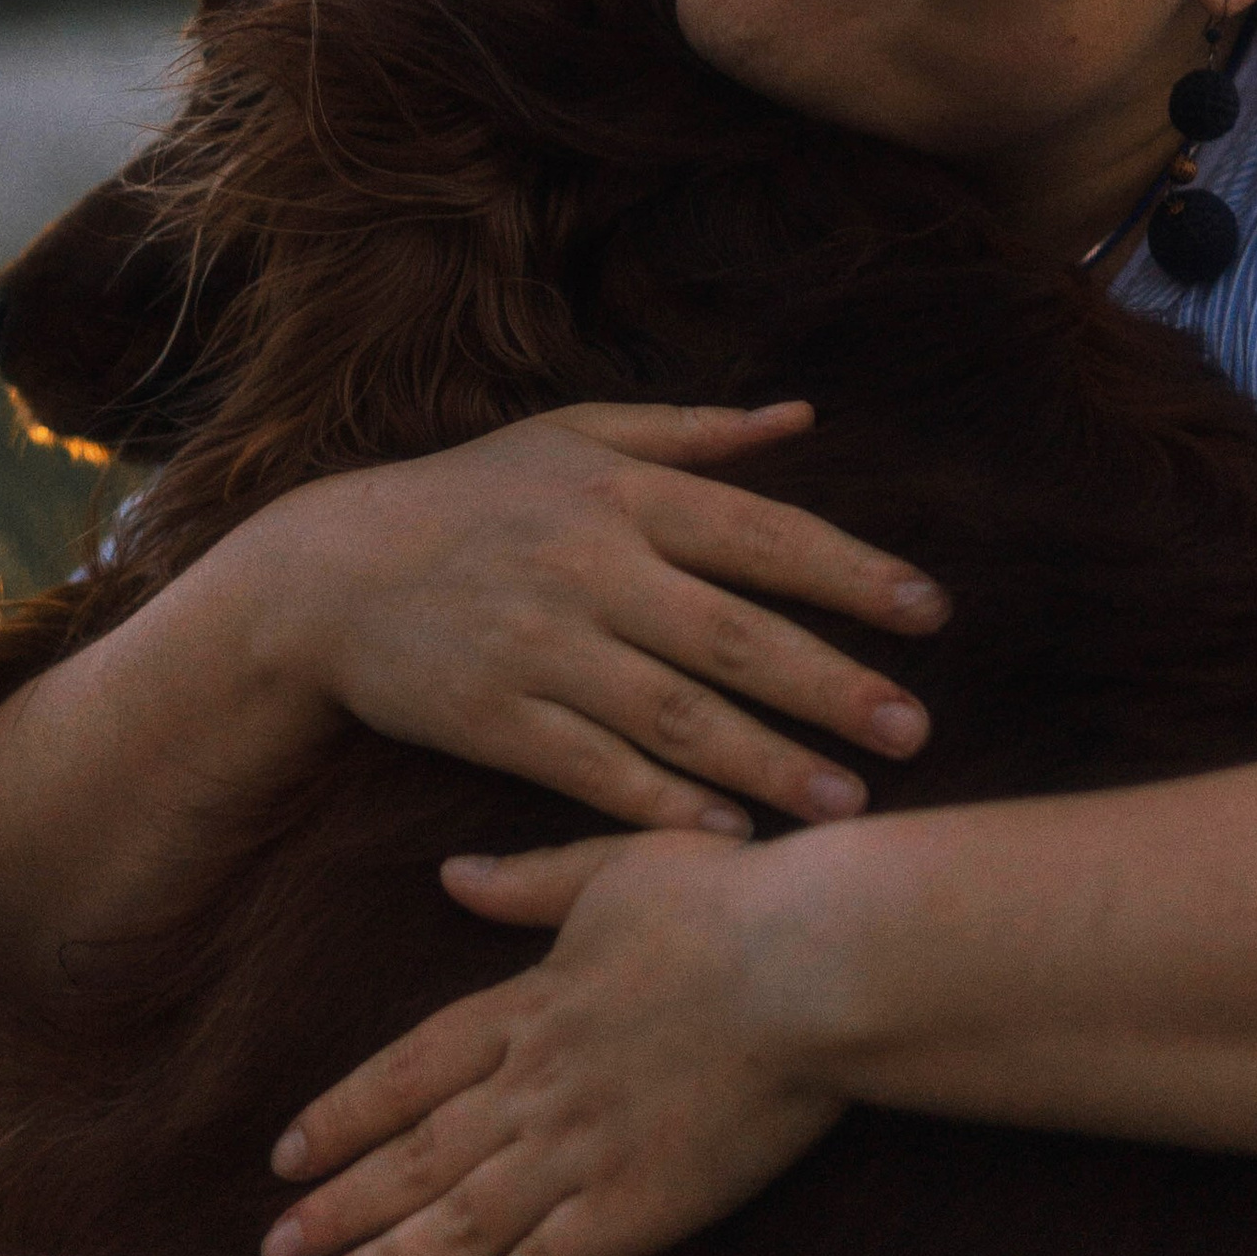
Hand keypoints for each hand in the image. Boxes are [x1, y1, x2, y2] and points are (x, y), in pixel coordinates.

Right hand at [235, 401, 947, 834]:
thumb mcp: (569, 437)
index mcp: (619, 492)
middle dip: (832, 686)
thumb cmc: (467, 498)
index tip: (929, 613)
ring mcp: (540, 647)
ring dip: (769, 763)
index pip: (761, 534)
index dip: (852, 573)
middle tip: (914, 730)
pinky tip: (731, 838)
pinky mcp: (496, 720)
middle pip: (733, 635)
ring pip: (676, 716)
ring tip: (849, 806)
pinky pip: (596, 771)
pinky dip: (664, 806)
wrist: (326, 573)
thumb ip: (690, 433)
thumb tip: (802, 417)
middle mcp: (588, 566)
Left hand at [257, 830, 843, 1255]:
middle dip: (337, 1206)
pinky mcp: (638, 1209)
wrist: (815, 966)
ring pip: (458, 1223)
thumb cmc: (731, 904)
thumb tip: (452, 875)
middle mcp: (535, 1086)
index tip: (286, 1155)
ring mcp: (581, 1153)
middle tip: (272, 1248)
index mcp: (529, 1004)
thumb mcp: (615, 868)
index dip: (343, 1116)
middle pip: (414, 1156)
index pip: (409, 1070)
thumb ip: (529, 885)